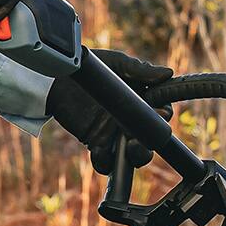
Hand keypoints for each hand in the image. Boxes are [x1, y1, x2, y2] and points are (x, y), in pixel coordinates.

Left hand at [45, 48, 174, 174]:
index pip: (161, 114)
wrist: (58, 79)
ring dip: (136, 156)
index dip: (163, 116)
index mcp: (141, 101)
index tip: (159, 112)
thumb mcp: (116, 63)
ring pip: (134, 156)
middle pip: (151, 140)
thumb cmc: (90, 67)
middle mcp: (132, 120)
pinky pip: (106, 162)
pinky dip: (105, 162)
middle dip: (151, 143)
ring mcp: (115, 134)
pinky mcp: (97, 143)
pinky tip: (98, 150)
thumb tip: (167, 73)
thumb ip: (140, 70)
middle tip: (142, 136)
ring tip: (129, 148)